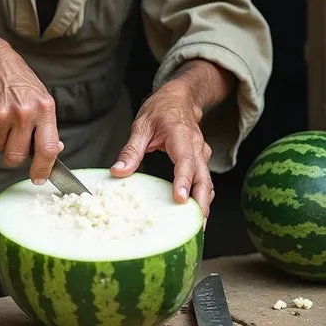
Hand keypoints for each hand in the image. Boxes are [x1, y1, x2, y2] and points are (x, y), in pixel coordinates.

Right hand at [0, 36, 61, 183]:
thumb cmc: (16, 79)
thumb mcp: (40, 97)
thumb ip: (47, 125)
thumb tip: (55, 150)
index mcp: (44, 108)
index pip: (48, 149)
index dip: (44, 169)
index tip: (40, 178)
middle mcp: (24, 112)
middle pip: (17, 157)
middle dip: (13, 154)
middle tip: (12, 137)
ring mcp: (2, 114)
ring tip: (1, 115)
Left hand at [111, 84, 213, 220]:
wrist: (180, 98)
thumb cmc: (161, 110)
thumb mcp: (141, 126)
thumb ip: (131, 150)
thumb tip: (118, 171)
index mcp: (180, 135)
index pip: (185, 161)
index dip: (183, 181)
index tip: (180, 199)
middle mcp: (196, 146)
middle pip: (203, 177)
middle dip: (201, 202)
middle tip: (196, 225)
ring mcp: (202, 154)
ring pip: (207, 182)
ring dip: (204, 204)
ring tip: (198, 227)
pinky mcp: (201, 161)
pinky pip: (205, 181)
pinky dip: (203, 198)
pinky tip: (197, 214)